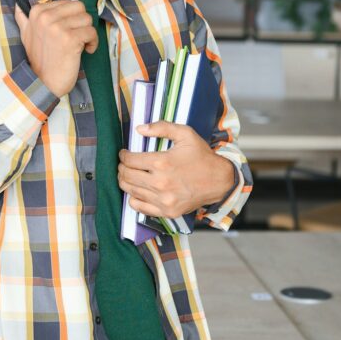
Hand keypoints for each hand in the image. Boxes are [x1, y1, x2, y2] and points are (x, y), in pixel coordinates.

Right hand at [15, 2, 97, 97]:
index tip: (69, 31)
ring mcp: (57, 28)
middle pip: (79, 7)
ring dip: (88, 33)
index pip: (68, 3)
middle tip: (77, 36)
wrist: (44, 83)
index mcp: (37, 12)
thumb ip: (24, 19)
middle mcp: (46, 17)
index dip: (73, 17)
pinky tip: (86, 51)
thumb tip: (18, 6)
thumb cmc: (40, 60)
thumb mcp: (26, 36)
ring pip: (87, 19)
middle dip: (82, 22)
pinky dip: (93, 43)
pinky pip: (91, 32)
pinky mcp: (70, 39)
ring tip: (80, 45)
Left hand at [117, 121, 234, 218]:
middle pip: (127, 176)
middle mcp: (160, 183)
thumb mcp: (185, 134)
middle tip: (124, 164)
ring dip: (125, 182)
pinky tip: (138, 190)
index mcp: (162, 163)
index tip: (124, 154)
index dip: (123, 155)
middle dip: (121, 168)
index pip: (129, 160)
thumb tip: (139, 129)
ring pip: (130, 191)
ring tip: (128, 175)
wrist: (219, 180)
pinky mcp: (167, 211)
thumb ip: (162, 127)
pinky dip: (134, 199)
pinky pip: (139, 207)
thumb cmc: (202, 156)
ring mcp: (163, 200)